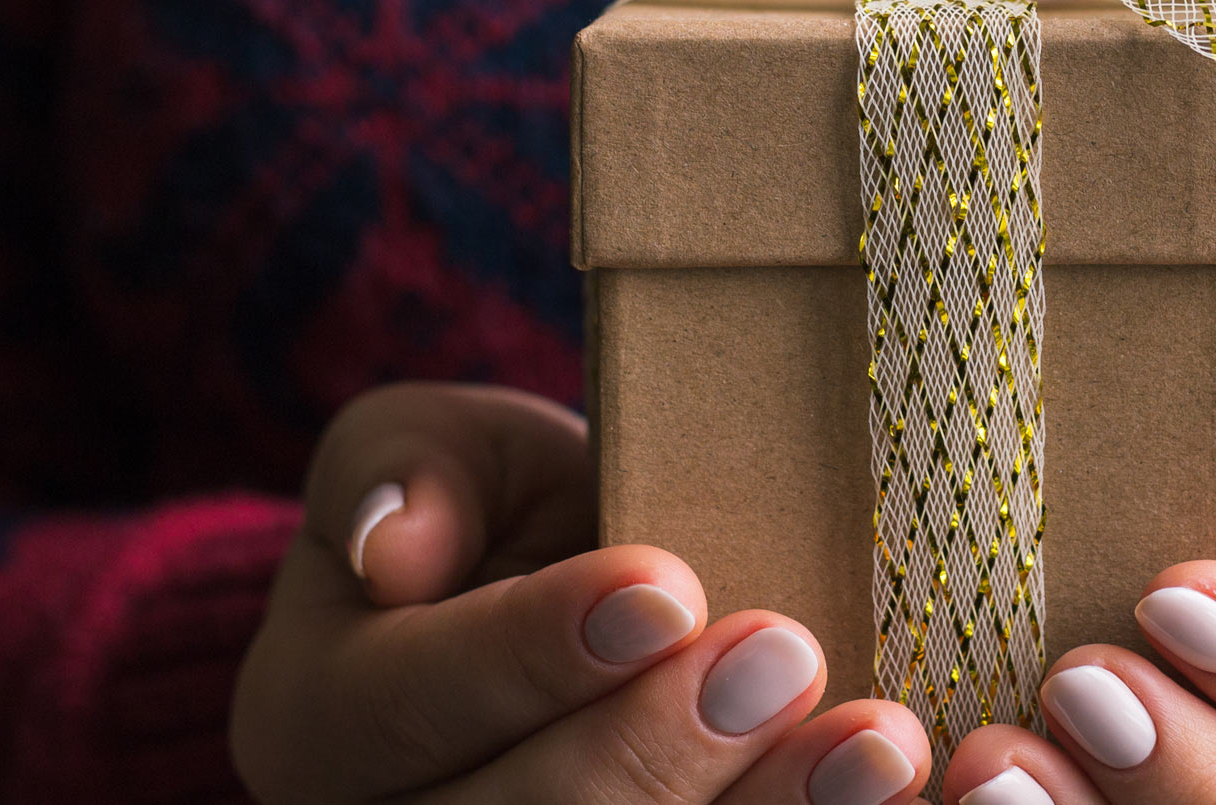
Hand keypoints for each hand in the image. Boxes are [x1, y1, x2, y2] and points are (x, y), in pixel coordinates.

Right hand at [232, 382, 930, 803]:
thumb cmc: (504, 515)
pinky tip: (896, 800)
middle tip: (786, 654)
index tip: (663, 585)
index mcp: (319, 720)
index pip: (405, 704)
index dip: (531, 653)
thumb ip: (404, 463)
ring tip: (876, 744)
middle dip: (654, 750)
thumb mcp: (439, 447)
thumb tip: (390, 545)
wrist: (568, 606)